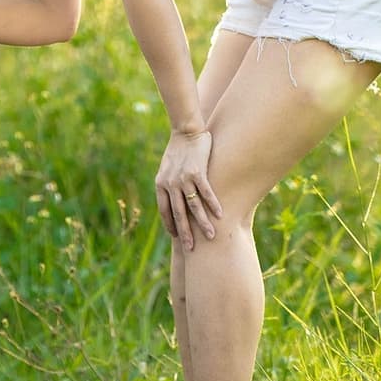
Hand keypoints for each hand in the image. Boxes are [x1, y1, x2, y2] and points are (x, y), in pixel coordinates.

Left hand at [155, 129, 220, 250]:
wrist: (185, 131)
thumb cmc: (178, 151)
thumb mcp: (167, 169)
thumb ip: (169, 185)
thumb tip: (175, 202)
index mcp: (160, 184)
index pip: (164, 210)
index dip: (170, 225)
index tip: (176, 237)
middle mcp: (170, 183)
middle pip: (178, 213)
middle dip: (185, 232)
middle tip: (191, 249)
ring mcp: (183, 178)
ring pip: (193, 206)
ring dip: (202, 223)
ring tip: (210, 236)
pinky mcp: (197, 172)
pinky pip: (206, 192)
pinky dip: (213, 204)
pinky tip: (220, 215)